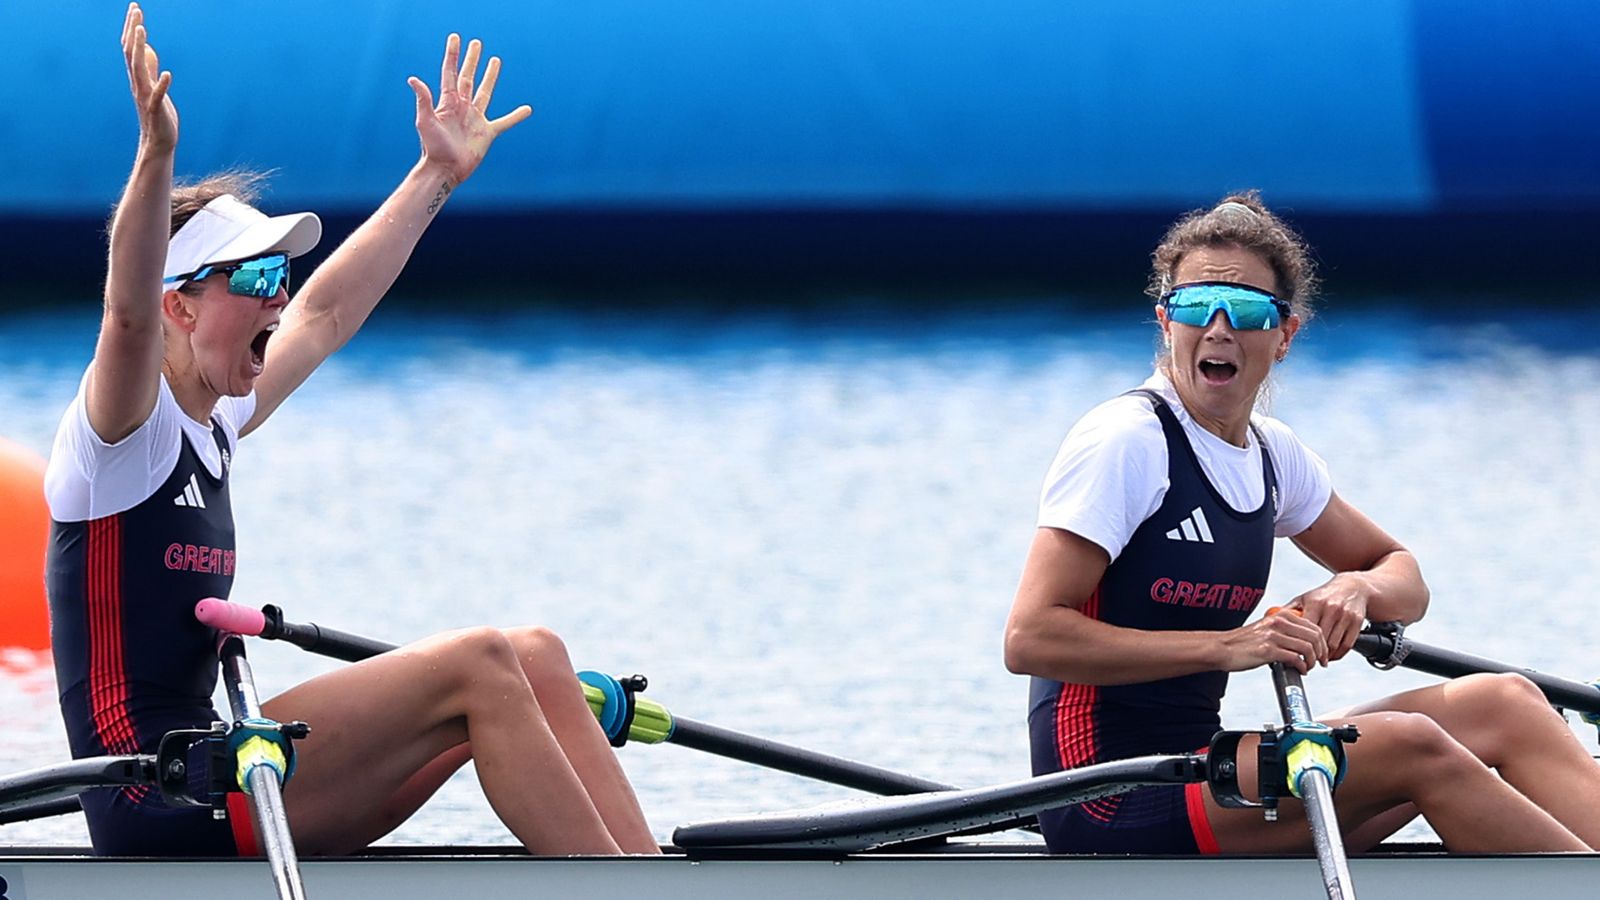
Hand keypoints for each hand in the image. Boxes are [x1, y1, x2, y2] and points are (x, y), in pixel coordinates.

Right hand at [121, 3, 176, 151]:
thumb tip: (146, 49)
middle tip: (136, 10)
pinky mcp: (157, 110)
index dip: (132, 28)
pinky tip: (168, 74)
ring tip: (143, 30)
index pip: (131, 48)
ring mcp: (146, 97)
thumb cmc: (158, 114)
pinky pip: (158, 96)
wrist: (159, 142)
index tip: (135, 8)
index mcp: (138, 78)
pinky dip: (162, 85)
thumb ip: (150, 69)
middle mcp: (138, 84)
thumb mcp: (154, 86)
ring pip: (139, 70)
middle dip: (133, 31)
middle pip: (131, 53)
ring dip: (140, 49)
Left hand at [408, 34, 533, 186]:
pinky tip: (527, 110)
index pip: (450, 73)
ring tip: (495, 60)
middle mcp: (462, 107)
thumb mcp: (425, 122)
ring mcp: (475, 119)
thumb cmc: (432, 148)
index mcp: (447, 102)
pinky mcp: (487, 133)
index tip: (456, 38)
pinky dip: (516, 116)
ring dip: (490, 77)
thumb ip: (423, 100)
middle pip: (468, 77)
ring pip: (485, 92)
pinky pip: (505, 122)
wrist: (445, 170)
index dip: (453, 55)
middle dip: (472, 60)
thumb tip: (413, 79)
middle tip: (476, 44)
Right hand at [1217, 607, 1327, 673]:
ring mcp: (1274, 636)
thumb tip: (1306, 642)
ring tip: (1309, 668)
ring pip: (1308, 648)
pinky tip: (1300, 671)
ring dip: (1313, 661)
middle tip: (1321, 663)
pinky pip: (1296, 659)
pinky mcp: (1268, 651)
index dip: (1323, 641)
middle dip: (1322, 652)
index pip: (1314, 626)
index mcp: (1281, 615)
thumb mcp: (1266, 628)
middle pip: (1315, 637)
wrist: (1222, 648)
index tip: (1322, 653)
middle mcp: (1279, 623)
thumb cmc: (1243, 642)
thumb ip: (1285, 630)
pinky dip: (1303, 667)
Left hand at [1286, 573, 1370, 661]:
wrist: (1352, 587)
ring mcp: (1345, 615)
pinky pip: (1348, 645)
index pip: (1305, 629)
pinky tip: (1332, 656)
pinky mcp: (1357, 621)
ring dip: (1326, 656)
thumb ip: (1289, 610)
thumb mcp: (1305, 598)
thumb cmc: (1324, 595)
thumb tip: (1269, 620)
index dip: (1300, 643)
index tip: (1294, 652)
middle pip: (1320, 639)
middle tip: (1307, 661)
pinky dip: (1339, 654)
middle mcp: (1331, 608)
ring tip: (1318, 660)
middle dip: (1313, 653)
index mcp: (1315, 603)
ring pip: (1334, 644)